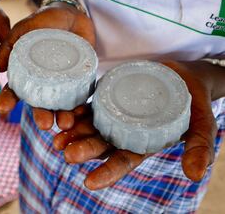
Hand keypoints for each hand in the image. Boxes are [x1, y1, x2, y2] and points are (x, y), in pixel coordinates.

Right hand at [0, 3, 94, 129]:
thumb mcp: (24, 29)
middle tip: (45, 125)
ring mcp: (62, 83)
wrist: (72, 13)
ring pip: (60, 105)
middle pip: (39, 105)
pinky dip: (81, 107)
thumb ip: (10, 45)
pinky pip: (81, 97)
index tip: (2, 109)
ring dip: (62, 117)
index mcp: (26, 74)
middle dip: (40, 116)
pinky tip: (81, 114)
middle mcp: (43, 83)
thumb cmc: (43, 21)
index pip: (14, 90)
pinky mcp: (80, 80)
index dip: (7, 100)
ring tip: (65, 124)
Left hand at [54, 61, 217, 189]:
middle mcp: (125, 133)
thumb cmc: (195, 104)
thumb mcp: (203, 125)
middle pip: (101, 145)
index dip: (108, 173)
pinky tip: (63, 115)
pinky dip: (76, 111)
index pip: (123, 162)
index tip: (89, 182)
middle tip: (66, 154)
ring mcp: (115, 116)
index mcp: (143, 144)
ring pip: (90, 127)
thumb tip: (194, 175)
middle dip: (84, 150)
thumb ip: (199, 148)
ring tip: (56, 139)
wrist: (185, 77)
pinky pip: (90, 105)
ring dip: (73, 133)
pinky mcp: (109, 98)